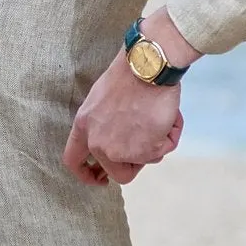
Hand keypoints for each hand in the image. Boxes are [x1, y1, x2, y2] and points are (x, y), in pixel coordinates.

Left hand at [62, 9, 201, 185]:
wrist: (147, 66)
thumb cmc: (130, 75)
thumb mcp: (102, 101)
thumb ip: (103, 124)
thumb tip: (117, 143)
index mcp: (84, 127)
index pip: (74, 161)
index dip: (87, 175)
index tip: (99, 179)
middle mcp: (98, 143)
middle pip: (118, 173)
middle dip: (137, 161)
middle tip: (150, 143)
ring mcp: (119, 150)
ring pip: (145, 161)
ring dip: (157, 142)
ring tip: (161, 115)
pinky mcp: (143, 151)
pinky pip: (163, 150)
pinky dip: (171, 135)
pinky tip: (169, 116)